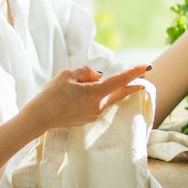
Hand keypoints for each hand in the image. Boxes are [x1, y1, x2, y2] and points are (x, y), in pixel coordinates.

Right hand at [22, 64, 150, 133]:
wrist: (40, 117)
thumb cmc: (52, 94)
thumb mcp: (68, 74)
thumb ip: (86, 72)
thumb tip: (98, 77)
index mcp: (95, 93)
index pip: (119, 81)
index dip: (133, 73)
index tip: (146, 67)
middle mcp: (98, 106)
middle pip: (120, 93)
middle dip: (132, 85)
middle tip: (143, 77)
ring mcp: (94, 115)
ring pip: (106, 98)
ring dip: (105, 90)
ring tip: (82, 85)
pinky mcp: (88, 120)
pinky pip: (97, 105)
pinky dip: (95, 98)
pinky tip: (78, 96)